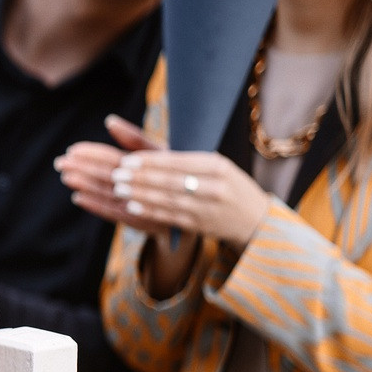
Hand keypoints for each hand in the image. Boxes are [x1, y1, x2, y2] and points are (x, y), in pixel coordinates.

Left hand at [57, 115, 176, 236]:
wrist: (190, 211)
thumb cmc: (170, 172)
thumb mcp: (157, 151)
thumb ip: (133, 138)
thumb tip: (110, 121)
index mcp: (152, 162)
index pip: (117, 156)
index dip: (93, 153)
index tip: (72, 149)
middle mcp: (149, 183)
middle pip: (110, 174)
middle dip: (84, 167)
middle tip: (60, 161)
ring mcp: (145, 204)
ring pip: (110, 193)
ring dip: (86, 184)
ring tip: (66, 176)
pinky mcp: (142, 221)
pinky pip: (113, 213)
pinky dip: (94, 205)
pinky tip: (77, 198)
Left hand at [65, 112, 268, 247]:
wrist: (255, 219)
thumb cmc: (226, 184)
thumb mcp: (211, 164)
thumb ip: (178, 155)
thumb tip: (144, 146)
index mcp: (216, 165)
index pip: (178, 161)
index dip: (151, 161)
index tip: (127, 160)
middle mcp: (214, 186)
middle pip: (170, 180)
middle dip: (140, 177)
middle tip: (116, 174)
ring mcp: (207, 208)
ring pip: (167, 199)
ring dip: (140, 194)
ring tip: (118, 189)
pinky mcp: (200, 225)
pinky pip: (170, 216)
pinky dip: (149, 211)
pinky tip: (131, 206)